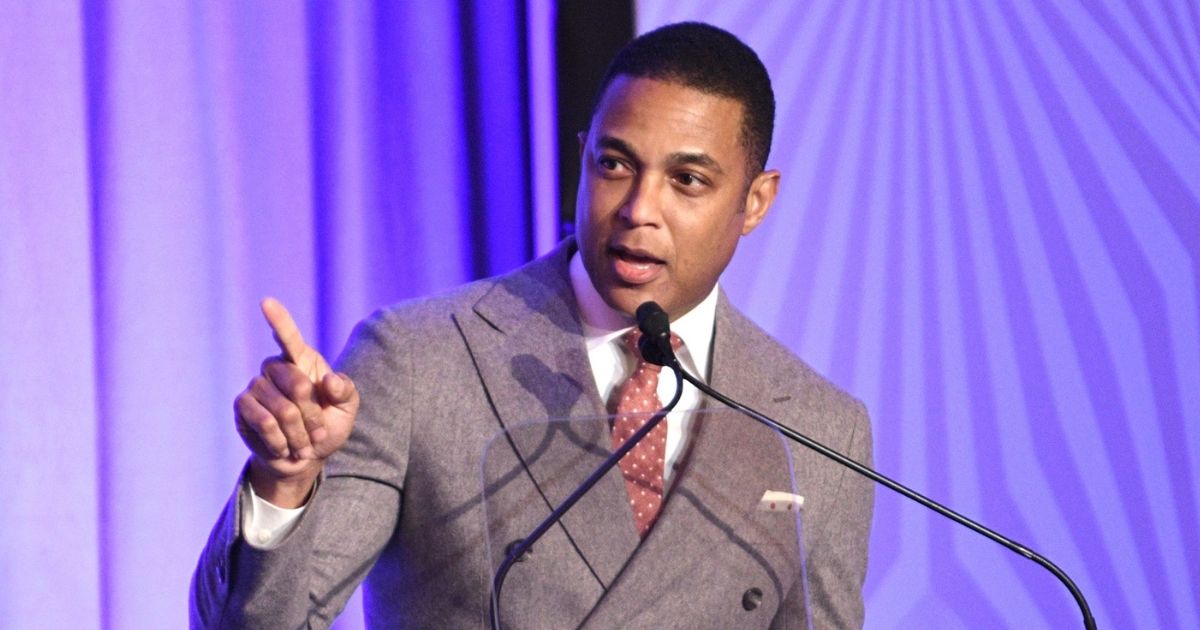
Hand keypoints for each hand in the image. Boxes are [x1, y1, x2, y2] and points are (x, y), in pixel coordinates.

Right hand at [234, 298, 359, 506]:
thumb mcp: (347, 409)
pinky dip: (281, 441)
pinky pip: (265, 423)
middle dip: (312, 415)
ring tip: (303, 444)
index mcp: (303, 360)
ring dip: (299, 434)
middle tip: (317, 434)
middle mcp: (276, 367)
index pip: (289, 337)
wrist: (305, 457)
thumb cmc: (327, 426)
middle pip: (296, 385)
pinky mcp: (243, 406)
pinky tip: (284, 446)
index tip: (267, 302)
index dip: (278, 320)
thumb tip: (329, 381)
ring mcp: (256, 385)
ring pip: (281, 409)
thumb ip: (345, 392)